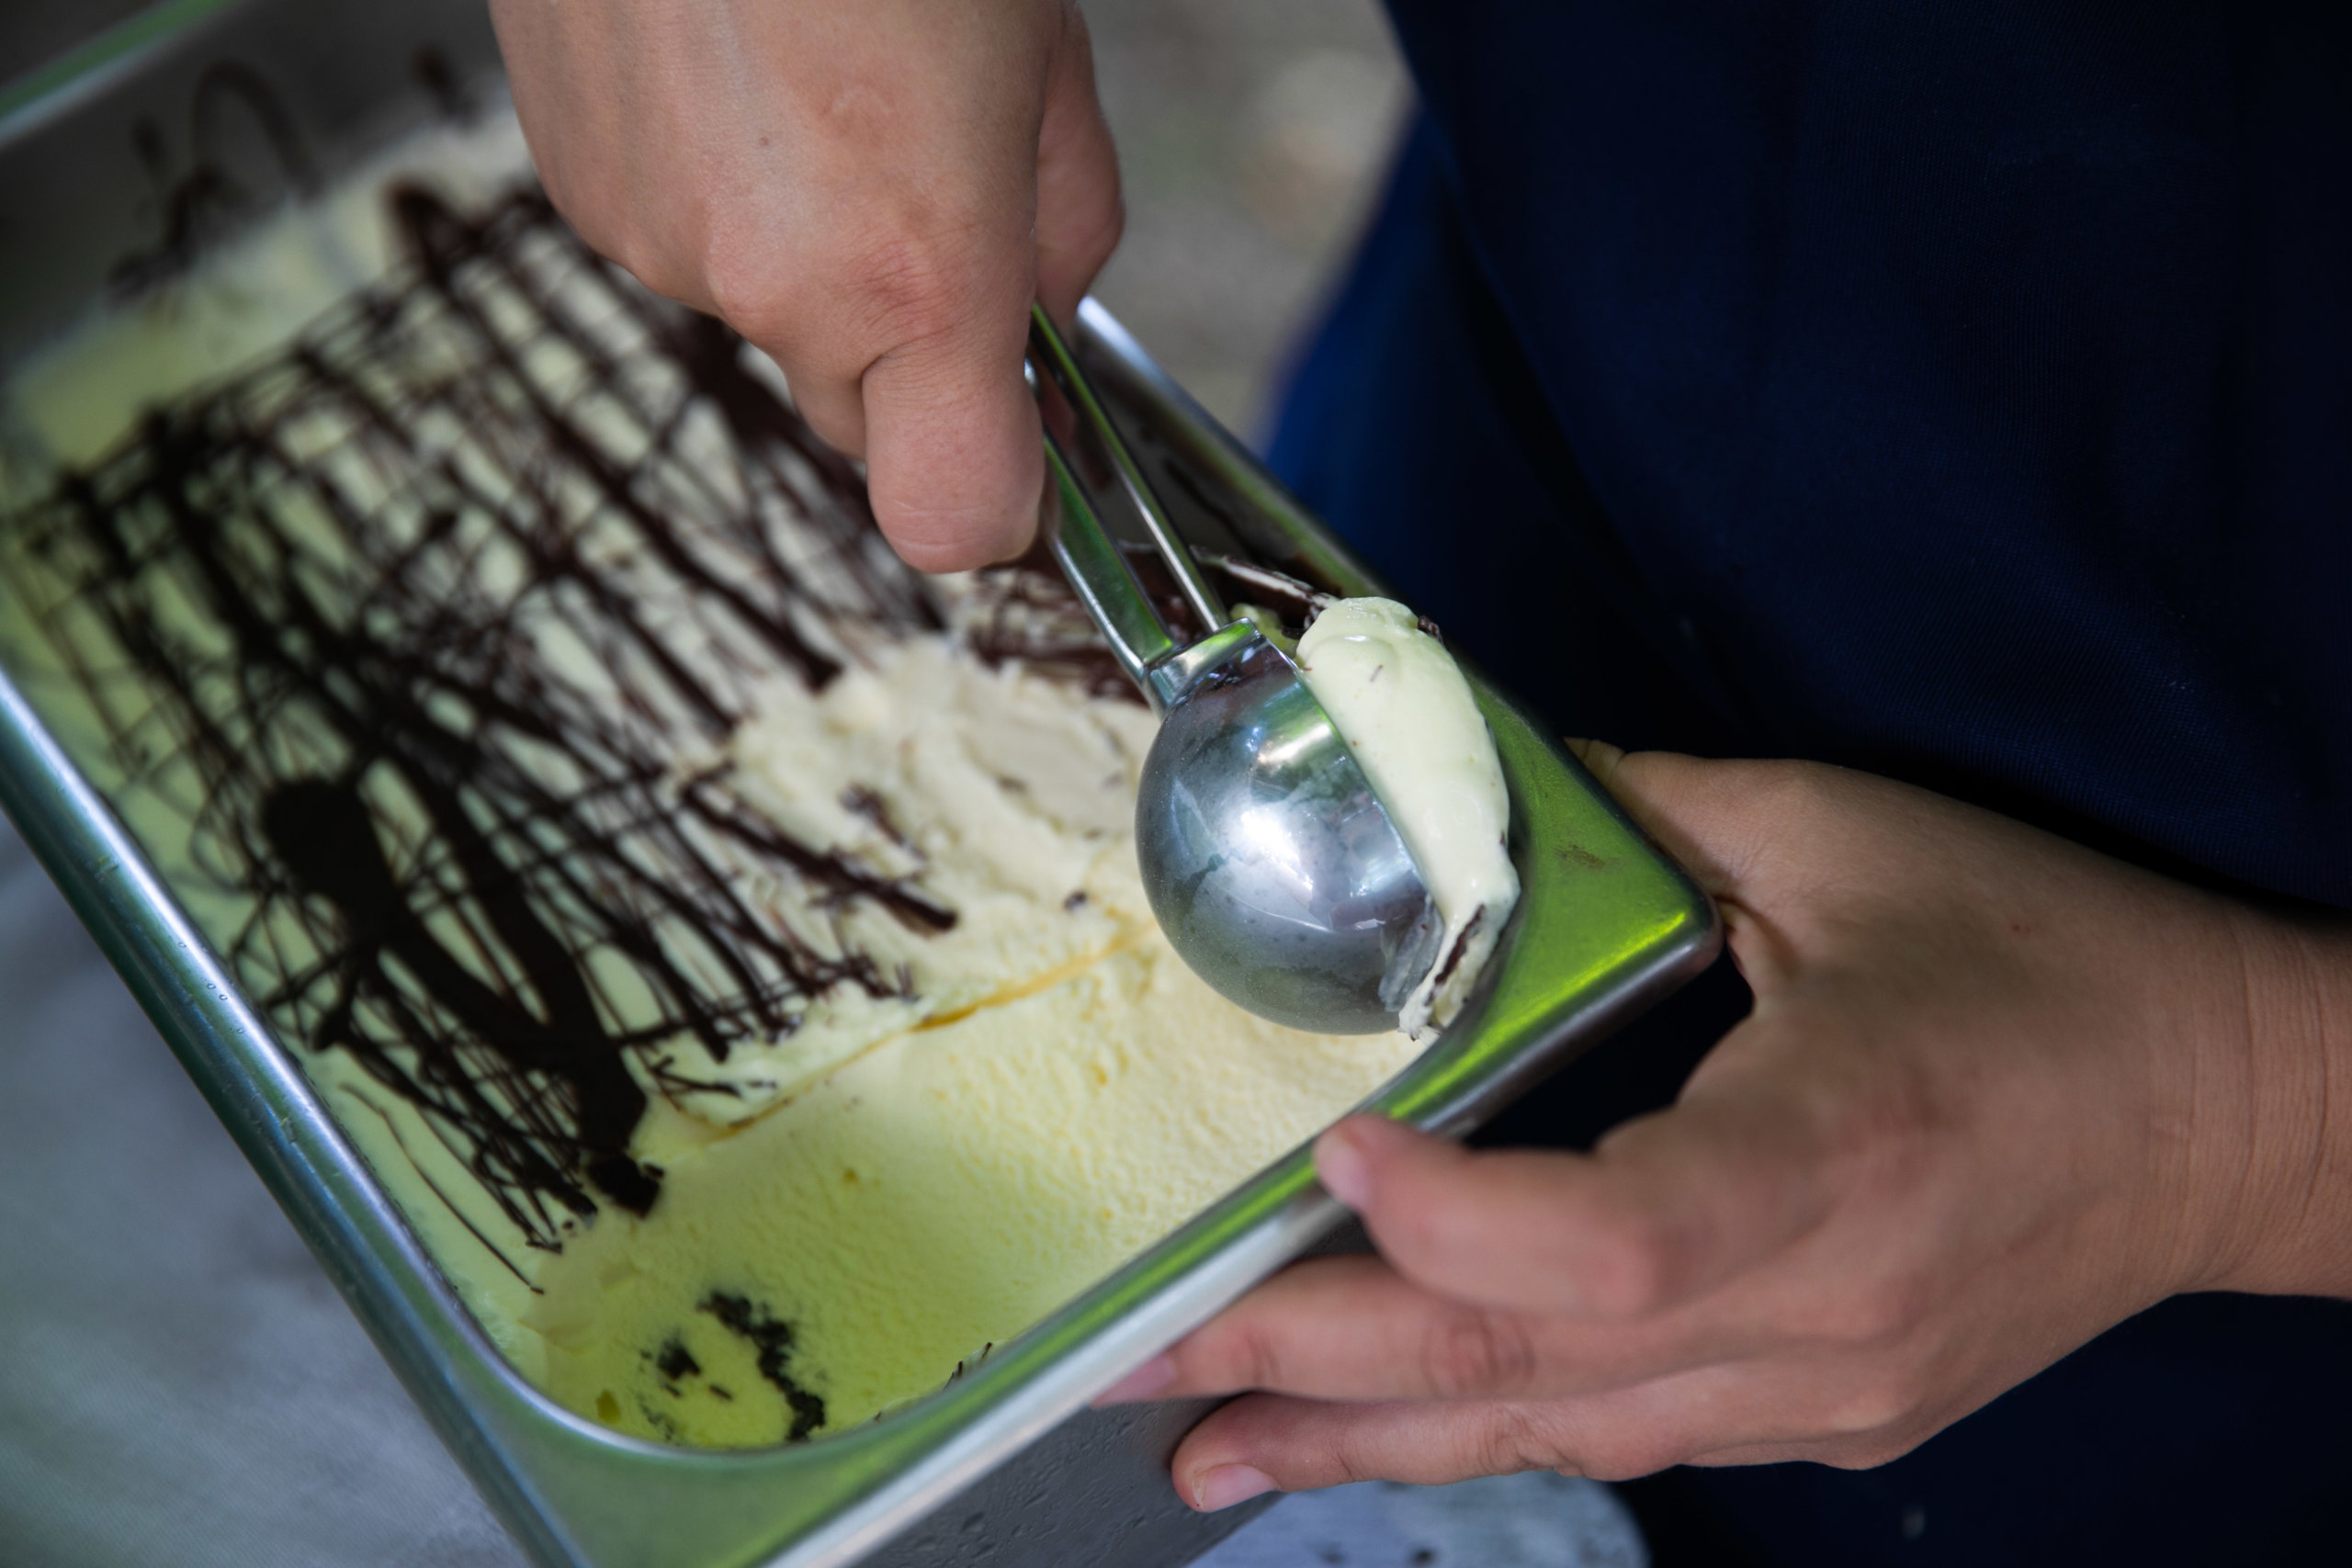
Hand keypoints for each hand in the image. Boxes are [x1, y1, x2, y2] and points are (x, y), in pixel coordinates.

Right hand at [488, 0, 1121, 569]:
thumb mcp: (1041, 53)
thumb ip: (1061, 225)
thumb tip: (1045, 322)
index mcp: (913, 266)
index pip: (951, 519)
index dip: (1000, 504)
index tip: (1027, 456)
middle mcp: (767, 283)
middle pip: (858, 421)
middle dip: (911, 351)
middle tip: (936, 199)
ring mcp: (652, 239)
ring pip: (764, 319)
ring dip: (807, 254)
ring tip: (821, 91)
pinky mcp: (574, 186)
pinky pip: (680, 242)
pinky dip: (720, 192)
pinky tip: (735, 75)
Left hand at [1103, 744, 2351, 1509]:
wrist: (2228, 1121)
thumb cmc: (2047, 956)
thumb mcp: (1848, 836)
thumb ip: (1640, 815)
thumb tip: (1458, 788)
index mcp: (1841, 1144)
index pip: (1612, 1237)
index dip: (1453, 1219)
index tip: (1332, 1152)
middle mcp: (1820, 1306)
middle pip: (1534, 1364)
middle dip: (1318, 1362)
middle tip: (1146, 1361)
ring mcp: (1820, 1389)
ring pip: (1556, 1432)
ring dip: (1362, 1443)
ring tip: (1202, 1453)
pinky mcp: (1821, 1416)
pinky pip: (1617, 1439)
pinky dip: (1475, 1439)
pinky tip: (1366, 1449)